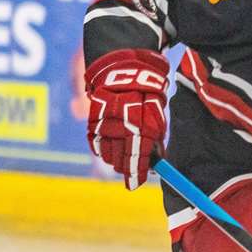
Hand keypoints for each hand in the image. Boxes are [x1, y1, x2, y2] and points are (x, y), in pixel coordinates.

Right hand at [84, 49, 169, 189]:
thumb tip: (156, 158)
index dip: (138, 173)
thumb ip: (155, 137)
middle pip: (121, 159)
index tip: (136, 184)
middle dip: (126, 170)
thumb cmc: (147, 91)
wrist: (123, 67)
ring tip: (120, 162)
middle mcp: (123, 127)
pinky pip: (94, 141)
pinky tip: (107, 150)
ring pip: (106, 153)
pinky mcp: (93, 118)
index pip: (140, 157)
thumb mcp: (158, 113)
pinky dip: (101, 148)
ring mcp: (106, 123)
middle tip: (129, 176)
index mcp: (144, 126)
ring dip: (113, 160)